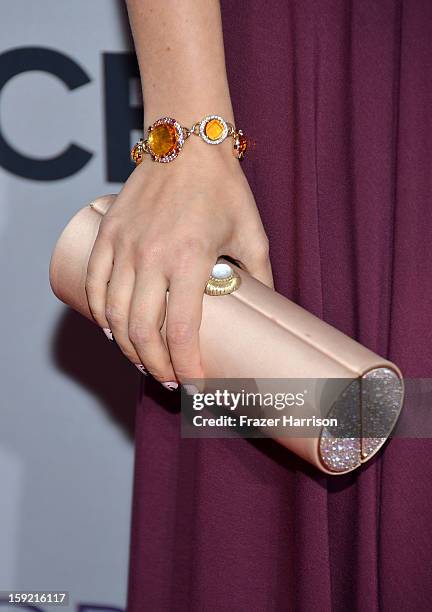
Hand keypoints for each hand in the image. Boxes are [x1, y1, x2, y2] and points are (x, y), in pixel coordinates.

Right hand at [85, 142, 272, 388]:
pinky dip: (100, 315)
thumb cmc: (223, 188)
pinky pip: (94, 285)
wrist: (186, 143)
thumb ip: (261, 273)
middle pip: (142, 332)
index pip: (180, 331)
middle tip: (170, 380)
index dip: (187, 366)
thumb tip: (268, 305)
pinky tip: (111, 331)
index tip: (195, 384)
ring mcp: (123, 246)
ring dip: (127, 348)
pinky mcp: (107, 235)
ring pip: (114, 315)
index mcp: (189, 259)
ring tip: (144, 362)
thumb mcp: (252, 233)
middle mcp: (151, 257)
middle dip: (156, 367)